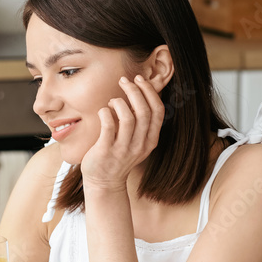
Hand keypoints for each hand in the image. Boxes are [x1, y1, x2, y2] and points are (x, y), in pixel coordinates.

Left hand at [80, 75, 165, 191]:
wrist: (104, 182)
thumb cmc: (119, 155)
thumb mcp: (137, 141)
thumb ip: (141, 122)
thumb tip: (140, 91)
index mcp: (150, 140)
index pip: (158, 111)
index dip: (150, 91)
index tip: (139, 79)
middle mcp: (140, 145)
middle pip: (143, 111)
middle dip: (134, 90)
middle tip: (124, 81)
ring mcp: (123, 149)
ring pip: (128, 117)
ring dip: (119, 102)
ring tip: (113, 101)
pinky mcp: (106, 151)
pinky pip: (108, 125)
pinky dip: (105, 112)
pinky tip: (103, 111)